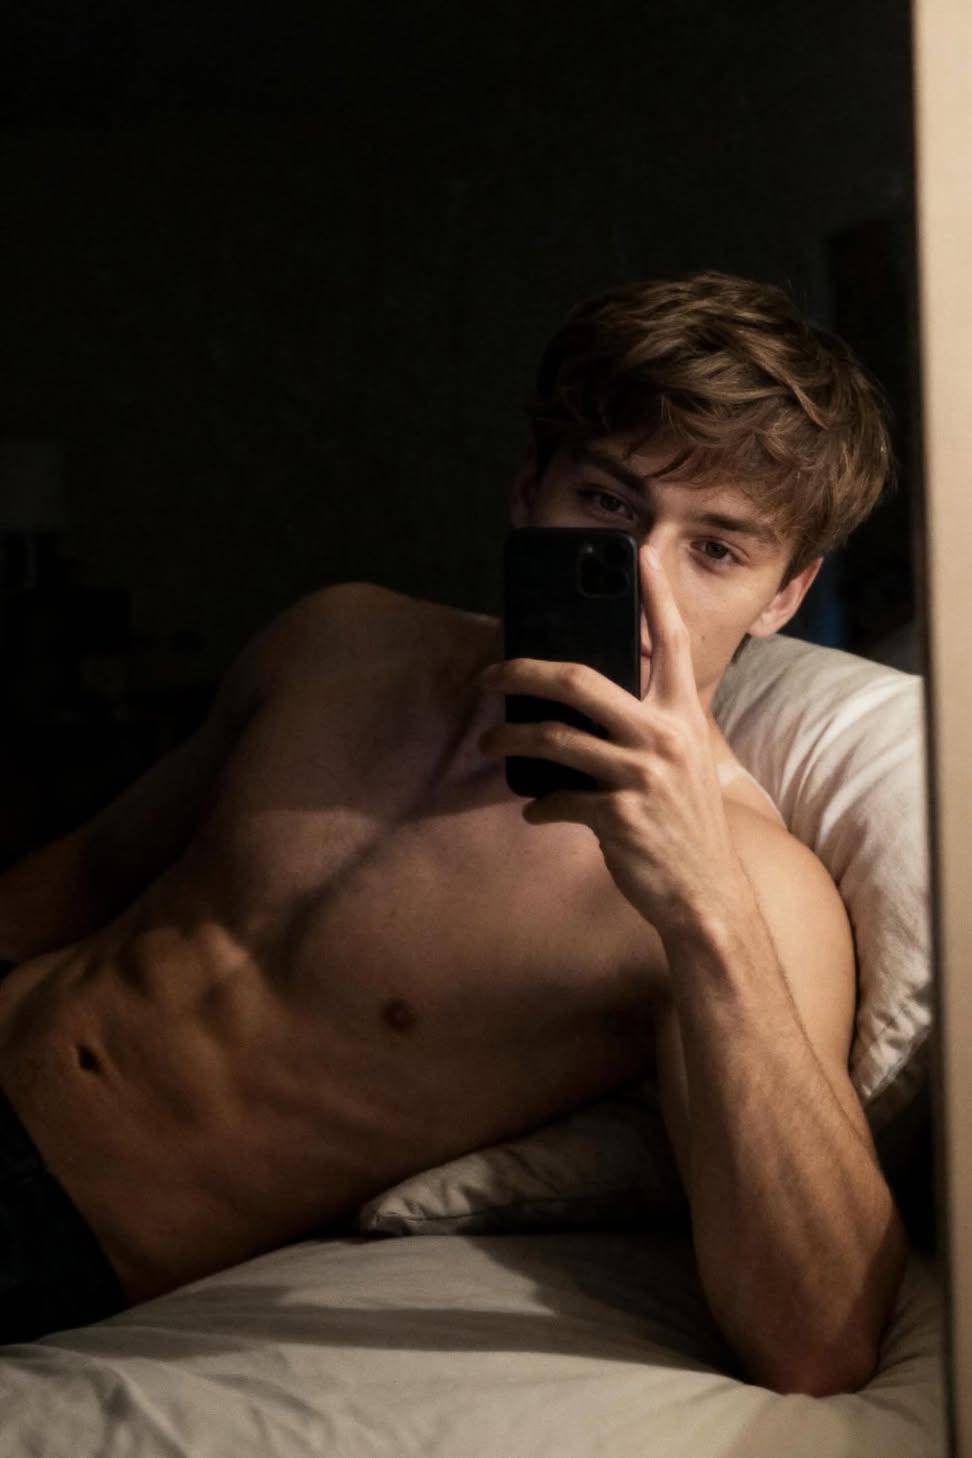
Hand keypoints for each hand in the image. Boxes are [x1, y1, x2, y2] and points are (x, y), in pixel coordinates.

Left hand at [477, 548, 745, 938]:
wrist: (707, 896)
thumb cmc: (684, 824)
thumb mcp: (683, 763)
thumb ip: (650, 723)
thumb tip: (590, 695)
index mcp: (684, 715)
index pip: (670, 641)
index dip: (655, 594)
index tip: (638, 554)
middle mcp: (665, 736)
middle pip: (578, 679)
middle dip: (521, 670)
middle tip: (488, 675)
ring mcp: (642, 775)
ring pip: (552, 737)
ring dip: (509, 739)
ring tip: (491, 743)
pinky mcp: (619, 815)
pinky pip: (556, 798)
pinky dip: (538, 805)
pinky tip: (535, 810)